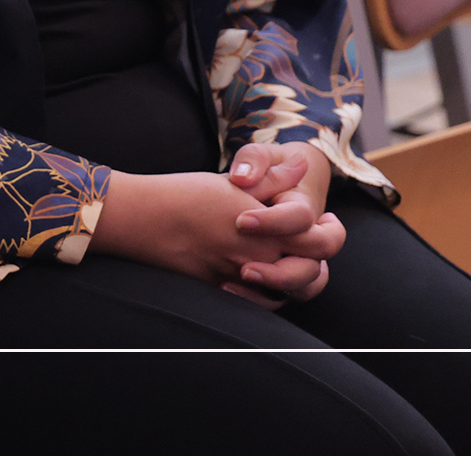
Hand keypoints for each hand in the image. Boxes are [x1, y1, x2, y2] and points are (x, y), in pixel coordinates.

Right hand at [92, 167, 338, 304]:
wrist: (142, 219)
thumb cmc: (185, 195)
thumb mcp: (232, 182)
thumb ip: (272, 179)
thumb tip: (300, 167)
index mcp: (267, 230)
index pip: (319, 240)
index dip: (329, 231)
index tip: (324, 220)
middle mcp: (259, 259)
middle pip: (310, 273)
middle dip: (318, 261)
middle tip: (313, 244)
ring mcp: (239, 280)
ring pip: (287, 293)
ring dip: (295, 280)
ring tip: (293, 262)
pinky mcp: (220, 290)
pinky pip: (258, 303)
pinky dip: (267, 294)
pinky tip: (262, 277)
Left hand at [225, 143, 343, 306]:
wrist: (270, 187)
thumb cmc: (263, 169)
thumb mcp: (259, 156)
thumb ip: (253, 160)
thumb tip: (242, 177)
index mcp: (304, 205)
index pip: (301, 217)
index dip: (273, 222)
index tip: (240, 221)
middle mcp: (310, 236)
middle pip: (317, 255)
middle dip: (283, 264)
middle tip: (244, 266)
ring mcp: (301, 259)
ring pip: (308, 284)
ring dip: (278, 285)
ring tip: (239, 279)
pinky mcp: (284, 275)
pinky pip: (286, 296)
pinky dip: (263, 298)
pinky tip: (230, 289)